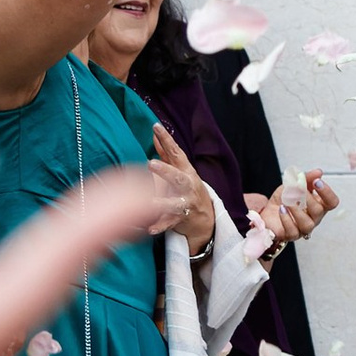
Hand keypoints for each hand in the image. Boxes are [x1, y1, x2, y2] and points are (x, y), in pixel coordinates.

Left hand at [146, 125, 216, 254]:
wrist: (205, 218)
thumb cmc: (187, 189)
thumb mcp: (180, 169)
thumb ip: (167, 152)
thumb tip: (155, 132)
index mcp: (186, 171)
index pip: (176, 152)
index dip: (167, 139)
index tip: (156, 127)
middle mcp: (187, 186)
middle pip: (178, 178)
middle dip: (166, 171)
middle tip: (151, 164)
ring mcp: (186, 203)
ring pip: (174, 203)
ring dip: (162, 202)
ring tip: (149, 202)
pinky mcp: (182, 218)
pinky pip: (170, 223)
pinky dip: (160, 226)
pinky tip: (149, 229)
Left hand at [252, 171, 335, 252]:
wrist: (268, 211)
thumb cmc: (284, 199)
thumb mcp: (294, 184)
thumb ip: (306, 177)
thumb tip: (318, 172)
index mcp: (319, 204)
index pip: (332, 202)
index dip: (327, 192)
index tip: (317, 182)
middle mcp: (314, 218)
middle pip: (319, 211)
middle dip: (308, 198)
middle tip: (298, 189)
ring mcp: (303, 228)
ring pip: (307, 224)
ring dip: (296, 210)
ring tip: (287, 200)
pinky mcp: (291, 235)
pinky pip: (292, 231)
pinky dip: (286, 219)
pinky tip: (281, 209)